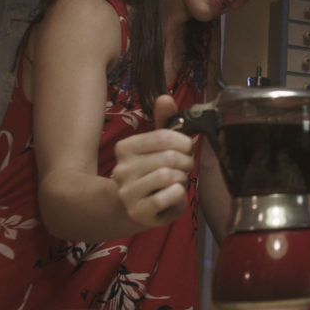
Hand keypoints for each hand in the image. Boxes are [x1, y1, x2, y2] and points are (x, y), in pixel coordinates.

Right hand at [112, 94, 195, 225]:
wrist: (129, 206)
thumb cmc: (149, 173)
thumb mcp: (155, 147)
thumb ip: (164, 122)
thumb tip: (165, 98)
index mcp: (126, 148)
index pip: (163, 136)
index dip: (184, 143)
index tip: (186, 149)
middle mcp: (122, 169)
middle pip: (169, 157)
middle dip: (186, 163)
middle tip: (183, 168)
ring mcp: (128, 192)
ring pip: (169, 176)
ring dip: (182, 179)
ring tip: (177, 182)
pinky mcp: (138, 211)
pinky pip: (169, 196)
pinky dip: (179, 195)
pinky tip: (173, 195)